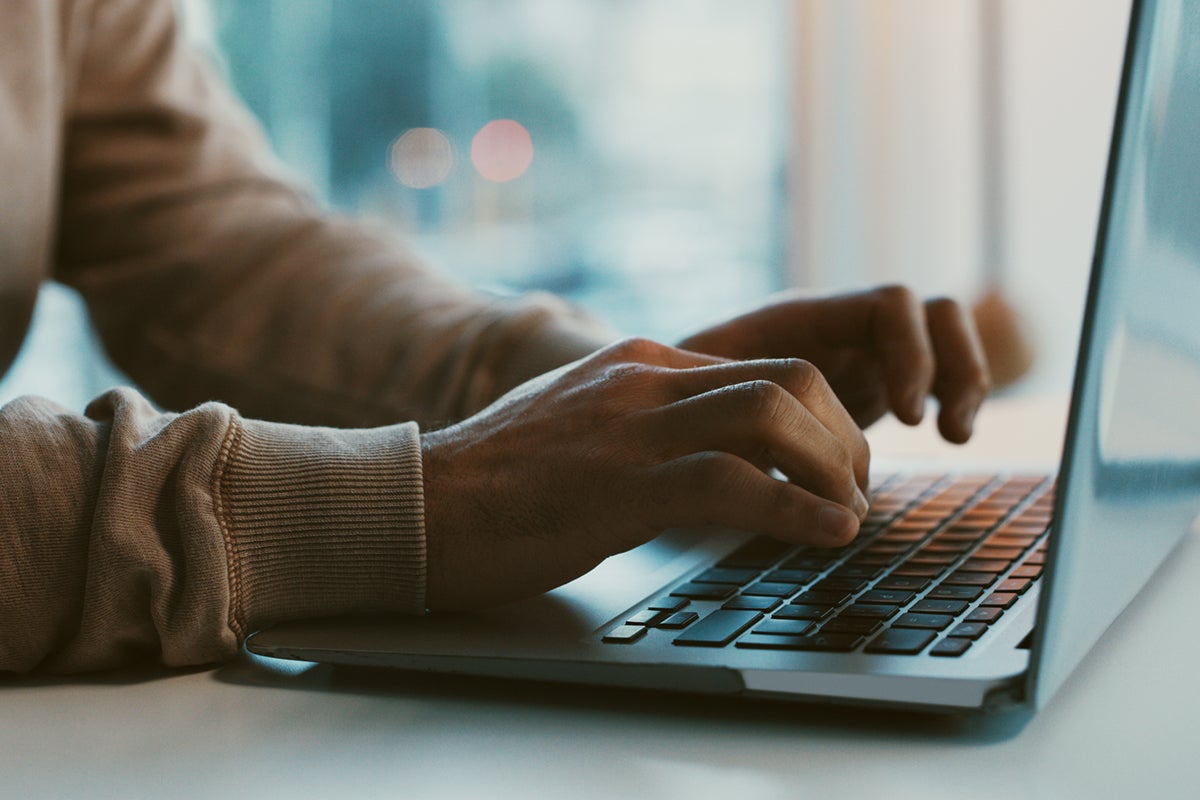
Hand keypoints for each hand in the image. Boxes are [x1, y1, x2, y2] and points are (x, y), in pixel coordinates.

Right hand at [421, 338, 869, 609]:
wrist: (416, 504)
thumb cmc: (499, 482)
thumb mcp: (586, 427)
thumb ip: (649, 423)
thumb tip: (716, 454)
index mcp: (641, 363)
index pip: (768, 366)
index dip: (824, 418)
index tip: (839, 468)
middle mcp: (644, 381)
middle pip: (789, 378)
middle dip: (844, 437)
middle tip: (855, 492)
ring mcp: (630, 428)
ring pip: (773, 416)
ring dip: (834, 469)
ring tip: (849, 516)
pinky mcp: (618, 486)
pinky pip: (734, 483)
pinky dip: (797, 510)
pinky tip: (827, 535)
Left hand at [677, 285, 989, 442]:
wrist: (662, 402)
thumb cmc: (669, 394)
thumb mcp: (695, 393)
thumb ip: (730, 398)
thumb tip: (752, 427)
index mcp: (802, 317)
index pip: (888, 306)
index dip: (910, 354)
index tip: (907, 416)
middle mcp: (839, 326)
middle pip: (931, 313)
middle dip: (952, 365)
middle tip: (937, 430)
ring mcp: (858, 352)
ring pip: (942, 339)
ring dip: (963, 379)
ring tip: (954, 435)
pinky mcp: (867, 385)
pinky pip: (933, 374)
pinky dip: (950, 398)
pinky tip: (946, 437)